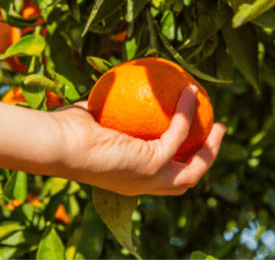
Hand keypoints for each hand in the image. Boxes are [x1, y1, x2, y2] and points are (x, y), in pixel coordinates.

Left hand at [53, 85, 225, 195]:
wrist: (56, 142)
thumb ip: (113, 111)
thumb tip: (123, 90)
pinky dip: (185, 113)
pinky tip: (188, 93)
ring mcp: (146, 178)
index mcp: (128, 175)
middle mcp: (140, 183)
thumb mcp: (97, 119)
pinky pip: (177, 135)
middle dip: (203, 160)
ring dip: (209, 148)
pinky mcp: (149, 165)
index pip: (162, 174)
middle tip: (214, 134)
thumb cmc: (67, 131)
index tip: (191, 137)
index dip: (180, 160)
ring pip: (191, 170)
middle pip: (184, 179)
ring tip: (218, 124)